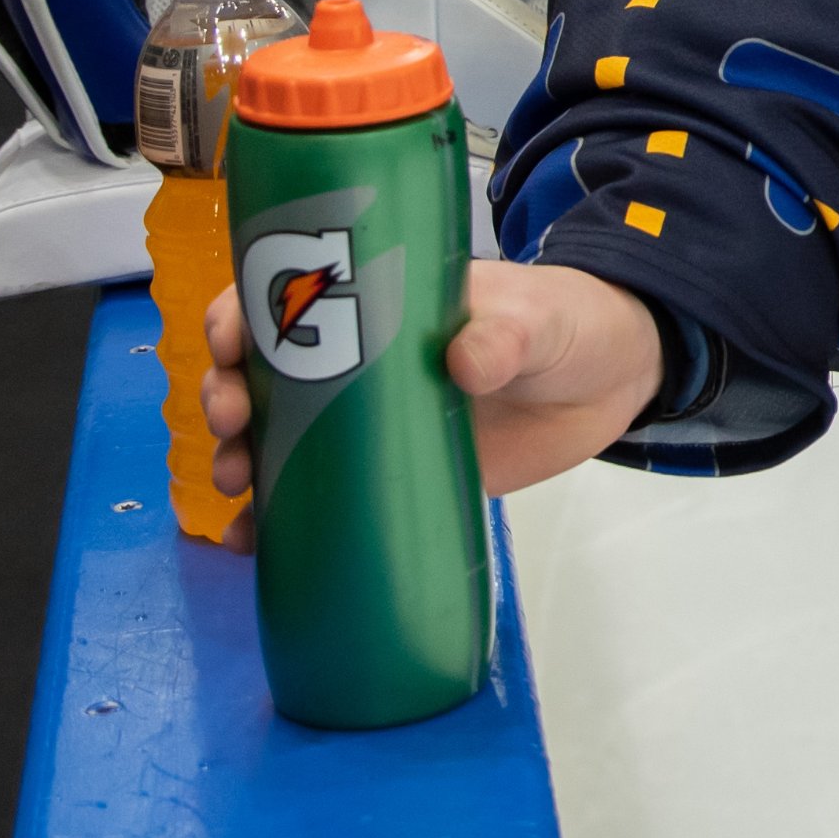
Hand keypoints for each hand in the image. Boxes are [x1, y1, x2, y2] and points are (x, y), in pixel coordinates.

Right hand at [206, 257, 662, 516]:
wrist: (612, 381)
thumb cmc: (567, 321)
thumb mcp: (540, 316)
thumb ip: (509, 333)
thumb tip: (465, 361)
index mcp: (381, 301)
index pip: (287, 295)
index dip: (242, 313)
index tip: (230, 339)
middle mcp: (357, 361)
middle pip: (261, 373)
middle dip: (226, 394)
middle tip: (233, 422)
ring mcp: (367, 423)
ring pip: (274, 438)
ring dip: (238, 459)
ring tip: (236, 484)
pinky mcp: (390, 477)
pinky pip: (317, 499)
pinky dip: (275, 521)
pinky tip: (251, 542)